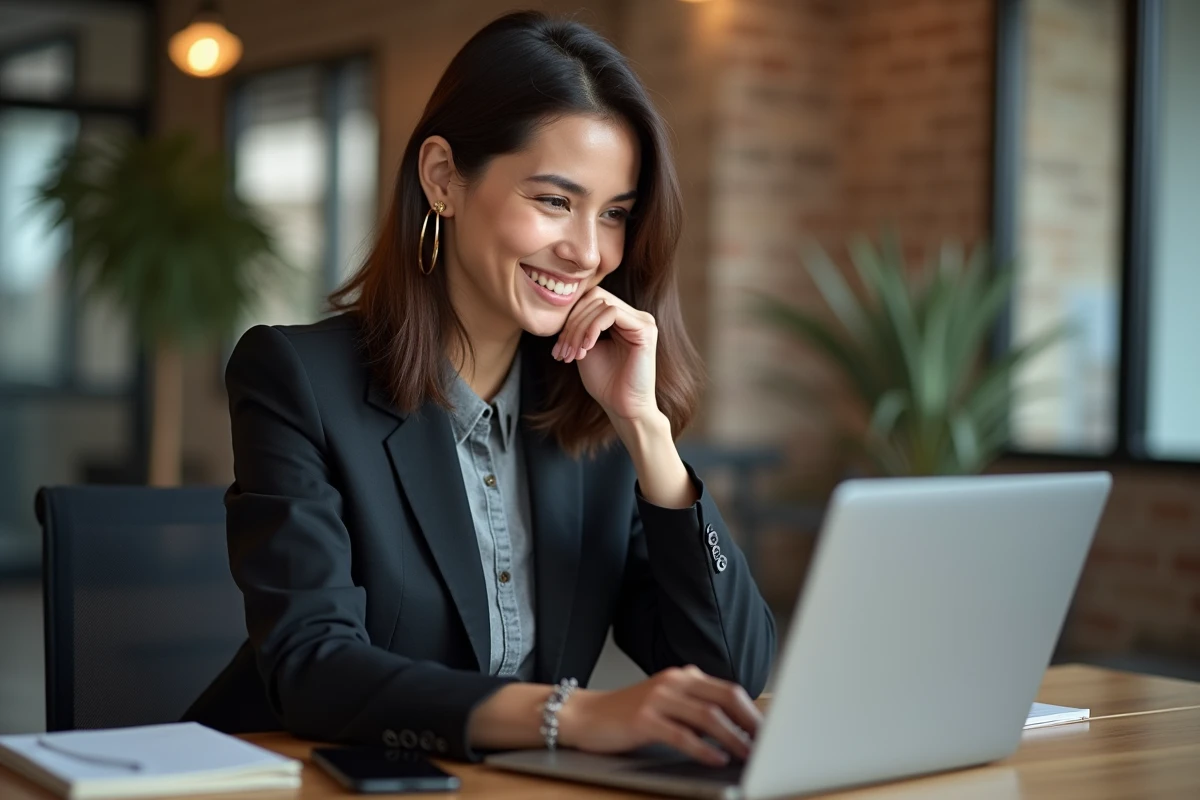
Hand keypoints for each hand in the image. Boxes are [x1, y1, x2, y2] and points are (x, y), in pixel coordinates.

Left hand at [552, 286, 658, 422]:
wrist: (623, 408)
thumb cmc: (605, 383)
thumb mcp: (585, 349)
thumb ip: (579, 327)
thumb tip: (562, 309)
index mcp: (621, 319)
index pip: (590, 300)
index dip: (569, 318)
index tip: (558, 347)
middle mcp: (634, 316)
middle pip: (594, 298)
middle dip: (572, 323)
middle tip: (562, 350)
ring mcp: (642, 321)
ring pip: (601, 304)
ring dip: (580, 328)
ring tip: (573, 353)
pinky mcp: (646, 329)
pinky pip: (612, 313)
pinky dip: (594, 327)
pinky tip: (587, 347)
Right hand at [557, 666, 761, 764]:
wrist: (584, 715)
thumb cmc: (628, 715)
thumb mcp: (667, 703)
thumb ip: (696, 708)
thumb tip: (736, 730)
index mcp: (683, 676)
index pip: (729, 690)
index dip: (753, 712)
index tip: (770, 732)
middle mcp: (674, 682)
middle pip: (724, 697)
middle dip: (750, 722)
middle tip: (767, 744)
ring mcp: (658, 698)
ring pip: (707, 716)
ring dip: (733, 738)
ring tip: (748, 755)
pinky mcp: (644, 718)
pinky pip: (681, 734)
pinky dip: (703, 748)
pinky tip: (716, 759)